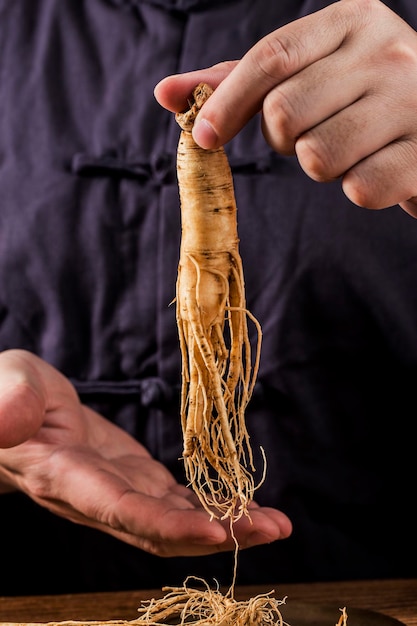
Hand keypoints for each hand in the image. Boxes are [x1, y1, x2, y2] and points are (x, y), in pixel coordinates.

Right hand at [0, 349, 291, 556]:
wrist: (13, 408)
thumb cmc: (8, 391)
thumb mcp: (8, 383)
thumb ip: (12, 401)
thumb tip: (9, 421)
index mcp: (66, 476)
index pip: (120, 510)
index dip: (166, 526)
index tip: (215, 531)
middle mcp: (97, 497)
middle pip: (160, 529)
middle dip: (217, 533)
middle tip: (273, 529)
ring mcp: (118, 490)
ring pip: (175, 521)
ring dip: (226, 525)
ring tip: (275, 523)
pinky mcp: (133, 478)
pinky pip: (174, 501)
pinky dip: (210, 507)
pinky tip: (244, 508)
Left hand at [155, 0, 416, 216]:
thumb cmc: (359, 100)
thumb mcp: (309, 74)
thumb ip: (239, 82)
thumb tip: (166, 93)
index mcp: (351, 21)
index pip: (271, 57)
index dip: (229, 100)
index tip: (205, 136)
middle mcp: (386, 53)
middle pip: (284, 112)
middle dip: (282, 138)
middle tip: (309, 134)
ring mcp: (412, 103)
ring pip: (317, 156)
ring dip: (319, 165)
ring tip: (349, 148)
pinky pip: (359, 189)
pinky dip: (358, 188)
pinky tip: (377, 167)